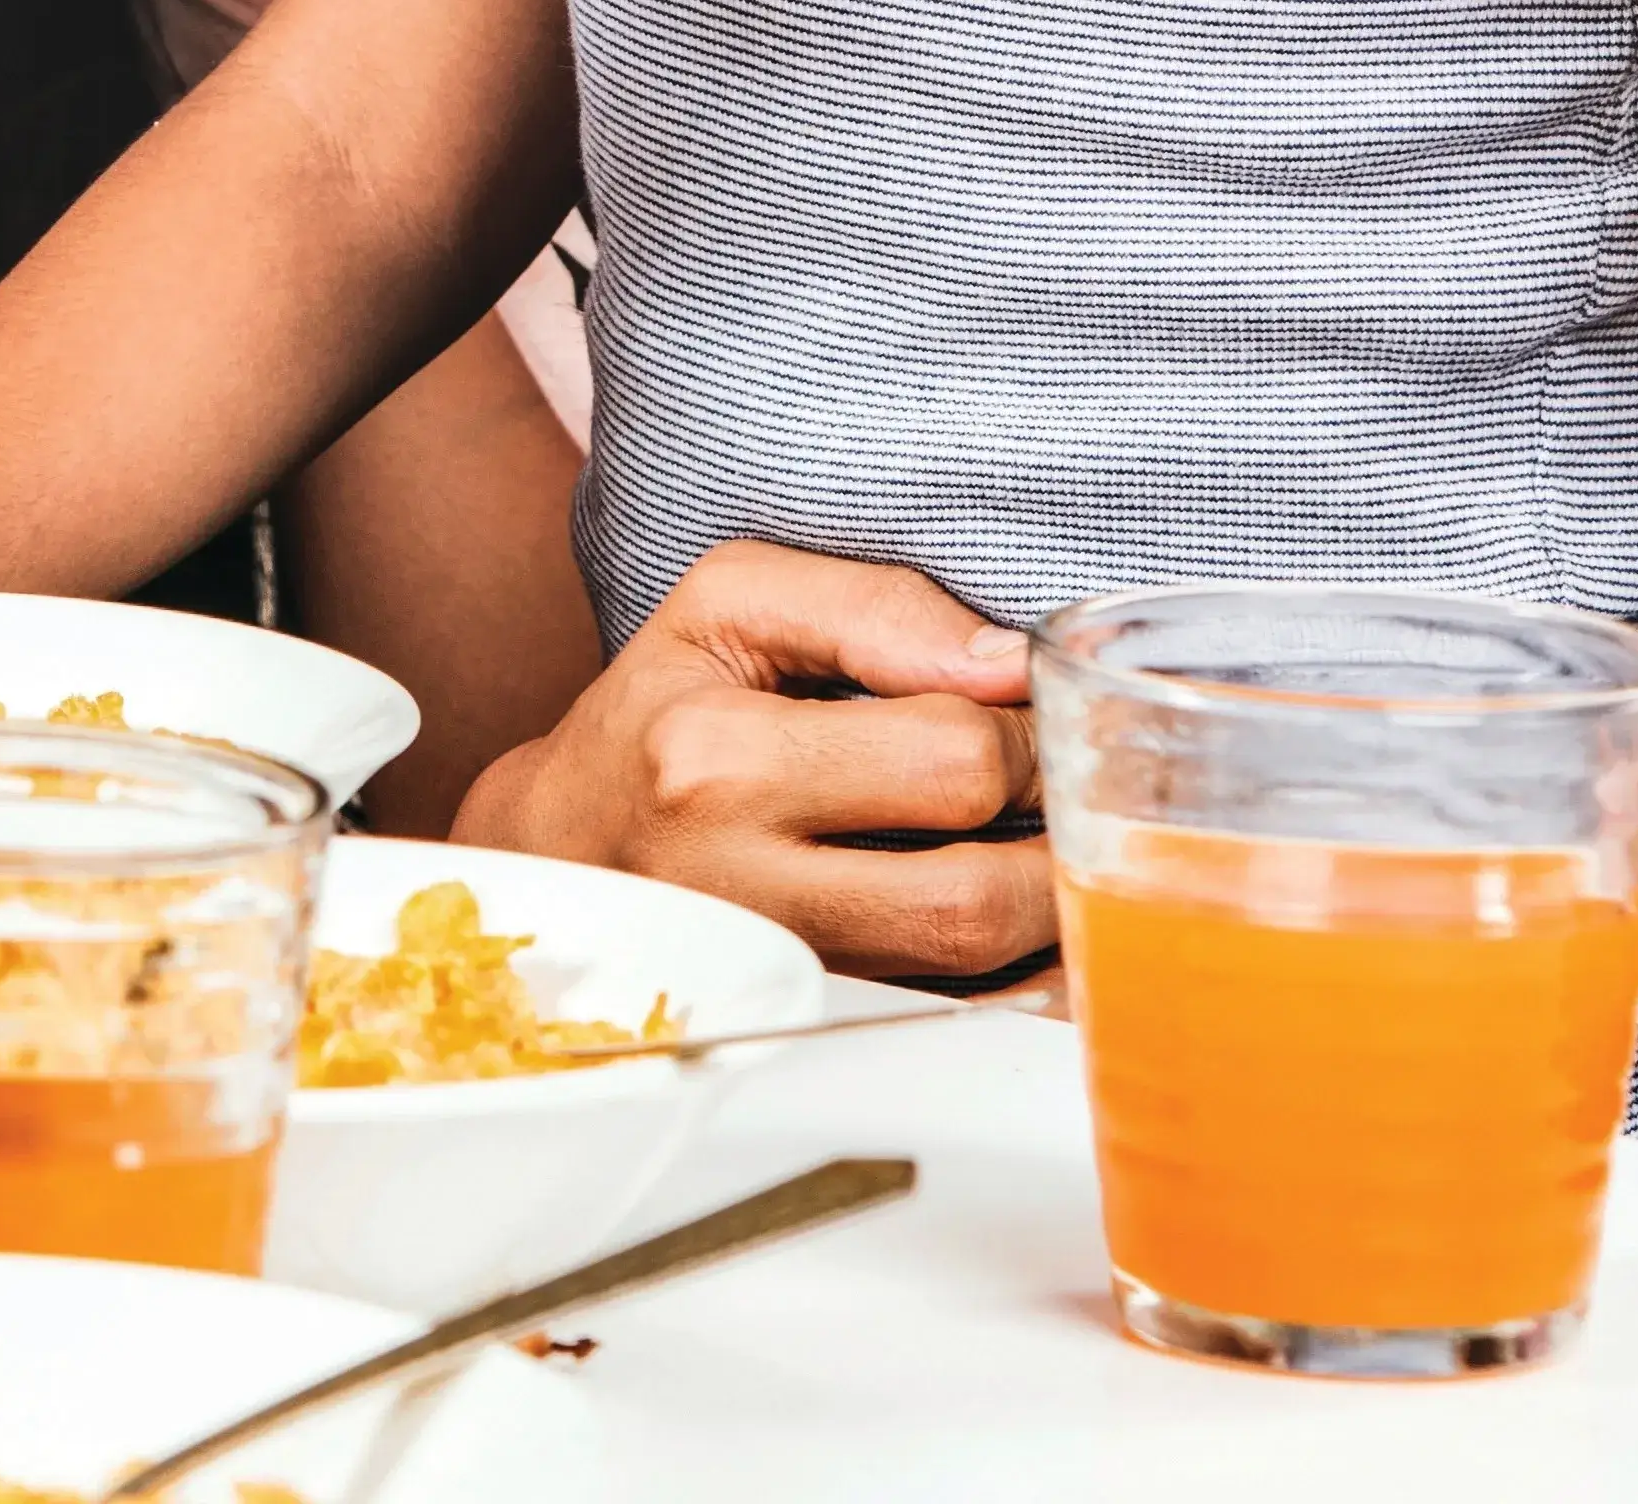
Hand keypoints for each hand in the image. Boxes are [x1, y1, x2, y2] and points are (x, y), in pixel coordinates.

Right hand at [444, 542, 1053, 983]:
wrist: (567, 844)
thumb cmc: (660, 708)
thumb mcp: (731, 605)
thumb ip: (873, 608)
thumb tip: (1008, 663)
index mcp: (718, 762)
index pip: (953, 758)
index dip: (1028, 730)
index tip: (1032, 713)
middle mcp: (744, 889)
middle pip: (979, 895)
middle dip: (1062, 839)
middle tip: (1071, 789)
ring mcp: (779, 980)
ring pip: (983, 982)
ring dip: (1057, 915)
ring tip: (1055, 846)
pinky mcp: (813, 1031)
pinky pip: (966, 1029)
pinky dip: (1026, 981)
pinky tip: (1026, 920)